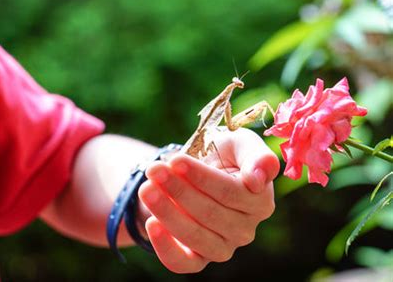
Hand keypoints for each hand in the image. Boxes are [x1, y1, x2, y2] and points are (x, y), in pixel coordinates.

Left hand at [138, 128, 279, 272]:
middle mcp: (245, 229)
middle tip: (154, 170)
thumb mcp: (239, 143)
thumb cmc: (222, 153)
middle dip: (178, 190)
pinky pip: (183, 263)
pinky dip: (166, 247)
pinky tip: (151, 223)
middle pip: (210, 213)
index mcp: (260, 201)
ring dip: (167, 212)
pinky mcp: (198, 259)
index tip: (176, 161)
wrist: (194, 170)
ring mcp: (223, 247)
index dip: (201, 177)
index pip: (231, 192)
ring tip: (146, 189)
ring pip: (196, 236)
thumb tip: (258, 179)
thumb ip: (256, 156)